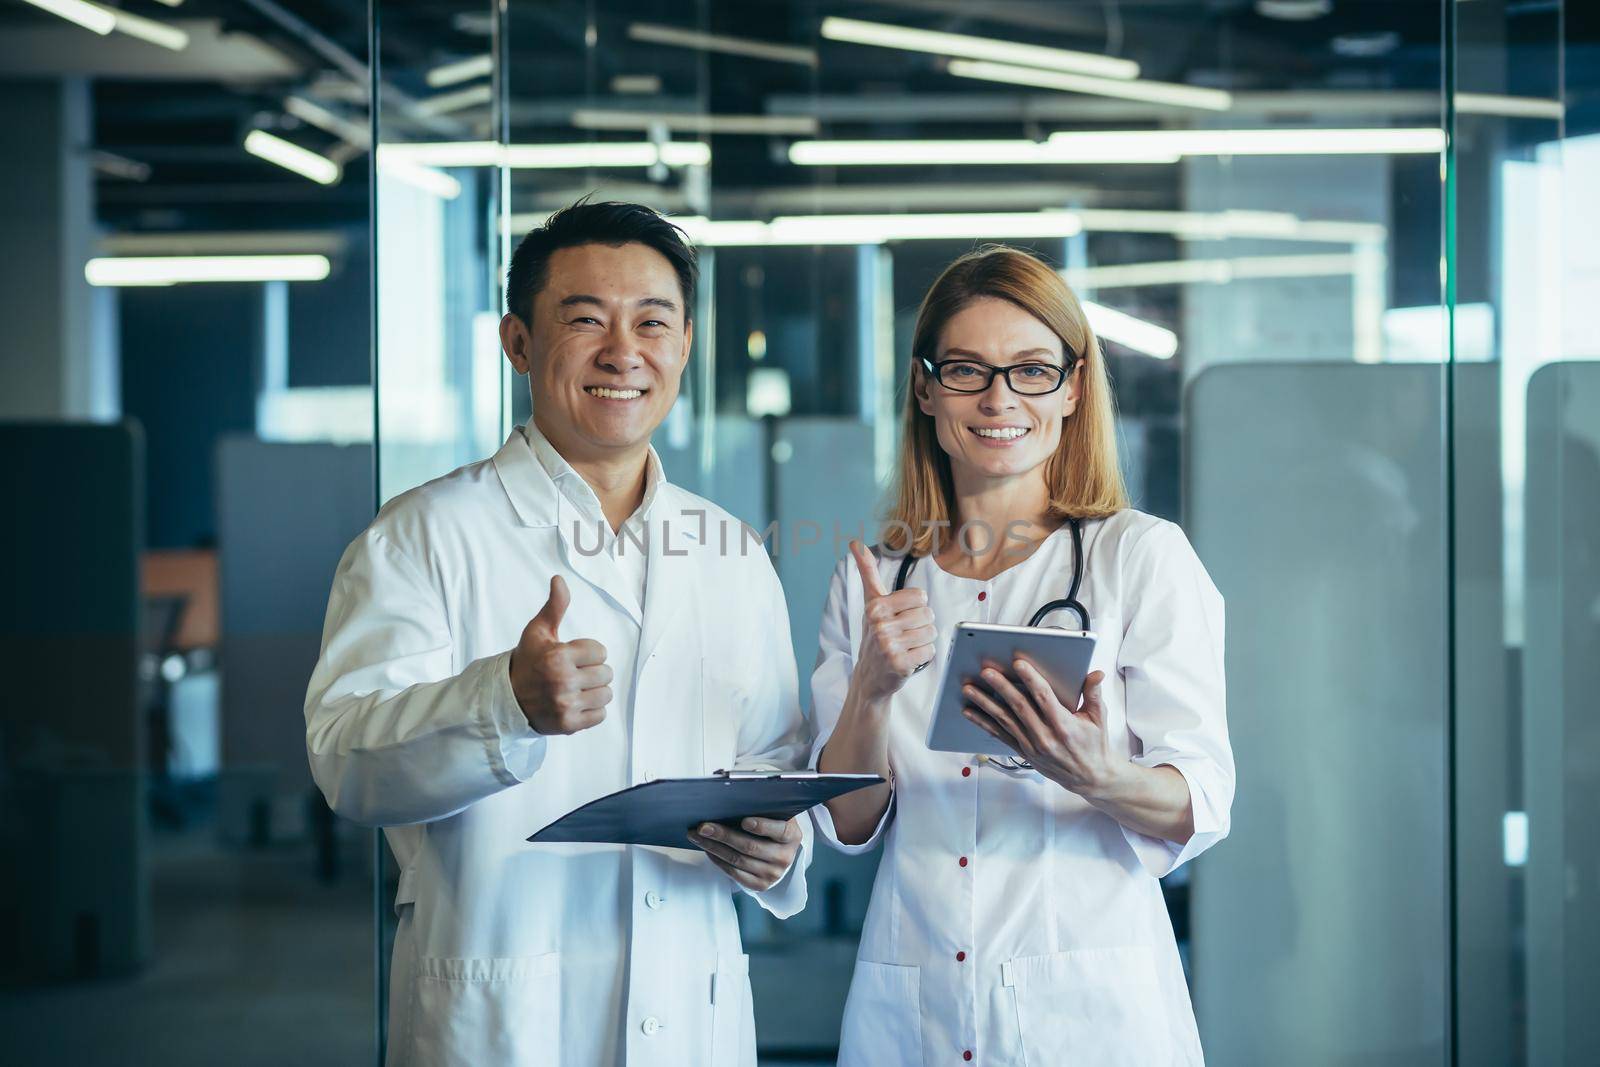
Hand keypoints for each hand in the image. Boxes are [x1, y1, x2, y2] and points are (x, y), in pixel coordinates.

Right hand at [508, 575, 611, 734]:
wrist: (507, 699)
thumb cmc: (527, 662)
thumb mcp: (538, 632)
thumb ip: (554, 606)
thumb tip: (559, 579)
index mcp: (558, 656)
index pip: (600, 651)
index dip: (589, 653)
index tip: (572, 657)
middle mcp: (562, 681)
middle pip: (607, 673)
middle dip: (593, 672)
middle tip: (575, 674)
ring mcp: (566, 705)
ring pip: (606, 694)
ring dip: (595, 691)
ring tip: (577, 689)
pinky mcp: (569, 724)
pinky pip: (601, 715)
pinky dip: (593, 710)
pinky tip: (577, 703)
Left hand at [688, 816, 802, 890]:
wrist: (780, 852)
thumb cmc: (773, 826)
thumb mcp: (775, 814)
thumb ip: (761, 805)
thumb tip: (729, 793)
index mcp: (792, 836)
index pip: (780, 830)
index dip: (762, 826)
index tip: (744, 821)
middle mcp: (784, 857)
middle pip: (750, 847)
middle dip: (724, 835)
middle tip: (704, 827)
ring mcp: (773, 874)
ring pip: (738, 860)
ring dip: (714, 847)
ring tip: (698, 836)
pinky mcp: (760, 885)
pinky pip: (734, 874)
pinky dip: (718, 860)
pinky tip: (708, 849)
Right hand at [848, 540, 936, 704]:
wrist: (869, 676)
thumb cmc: (874, 635)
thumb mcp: (871, 603)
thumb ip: (867, 572)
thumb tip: (855, 543)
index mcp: (876, 606)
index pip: (920, 596)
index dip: (915, 607)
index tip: (900, 616)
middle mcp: (880, 624)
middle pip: (928, 614)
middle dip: (921, 625)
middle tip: (904, 634)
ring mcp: (889, 645)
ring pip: (931, 633)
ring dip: (923, 641)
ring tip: (906, 646)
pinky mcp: (899, 663)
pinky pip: (930, 651)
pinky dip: (923, 656)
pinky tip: (908, 658)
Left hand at [962, 664, 1119, 796]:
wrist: (1089, 778)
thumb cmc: (1094, 745)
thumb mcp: (1098, 718)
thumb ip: (1093, 694)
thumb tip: (1096, 673)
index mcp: (1064, 725)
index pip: (1044, 697)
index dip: (1030, 679)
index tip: (1018, 663)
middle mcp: (1045, 736)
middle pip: (1019, 706)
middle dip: (1001, 686)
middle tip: (986, 671)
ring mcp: (1032, 746)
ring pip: (1005, 720)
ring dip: (985, 703)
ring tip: (969, 688)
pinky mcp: (1024, 752)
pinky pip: (1000, 735)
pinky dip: (983, 722)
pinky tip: (970, 712)